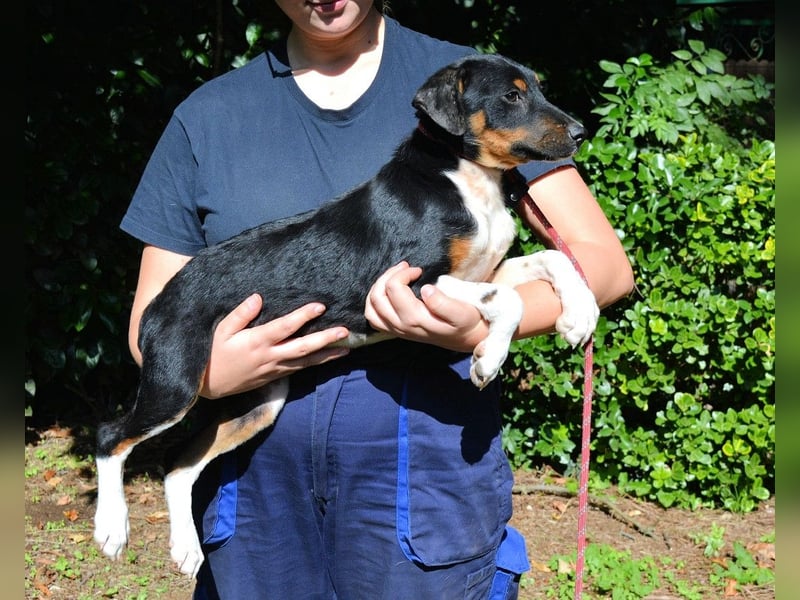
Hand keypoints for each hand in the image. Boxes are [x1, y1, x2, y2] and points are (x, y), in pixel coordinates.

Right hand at [201, 294, 349, 398]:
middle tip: (345, 331)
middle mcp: (269, 356)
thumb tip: (258, 298)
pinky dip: (316, 363)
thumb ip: (239, 314)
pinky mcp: (275, 377)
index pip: (284, 327)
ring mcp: (274, 369)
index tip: (320, 305)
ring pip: (306, 362)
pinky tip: (328, 358)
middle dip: (326, 339)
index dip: (303, 316)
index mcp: (256, 341)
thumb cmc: (212, 353)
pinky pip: (299, 369)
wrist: (207, 386)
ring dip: (327, 355)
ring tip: (347, 348)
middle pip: (303, 347)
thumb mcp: (220, 331)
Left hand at [364, 262, 488, 352]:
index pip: (394, 289)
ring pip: (371, 308)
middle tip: (405, 267)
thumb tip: (426, 289)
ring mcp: (397, 330)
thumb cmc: (465, 322)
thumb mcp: (462, 312)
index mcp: (416, 319)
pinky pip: (374, 318)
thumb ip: (444, 303)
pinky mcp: (396, 331)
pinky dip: (375, 303)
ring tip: (394, 276)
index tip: (418, 270)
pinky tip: (388, 292)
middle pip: (378, 297)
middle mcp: (402, 326)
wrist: (466, 338)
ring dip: (378, 288)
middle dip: (388, 276)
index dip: (404, 273)